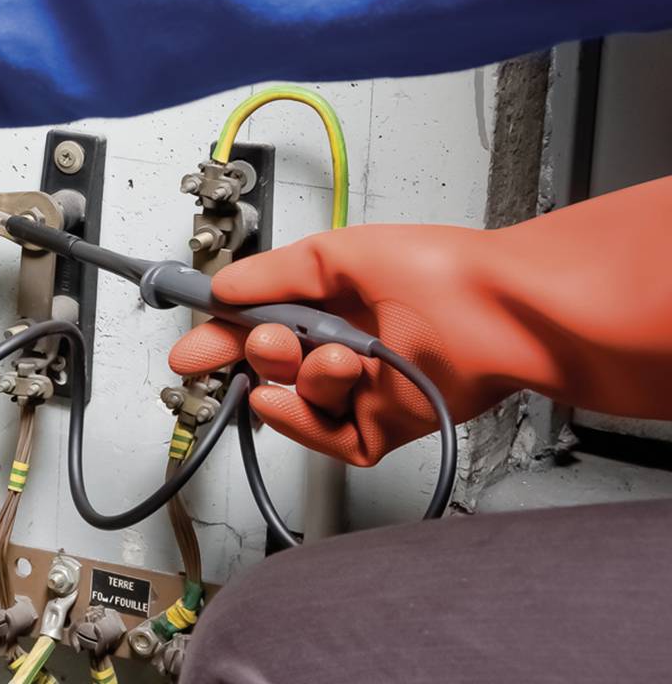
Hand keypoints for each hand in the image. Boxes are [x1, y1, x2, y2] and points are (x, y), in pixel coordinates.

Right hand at [170, 225, 508, 464]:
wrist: (502, 316)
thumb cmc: (446, 273)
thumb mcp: (338, 255)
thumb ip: (272, 275)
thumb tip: (222, 289)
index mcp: (334, 301)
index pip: (261, 323)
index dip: (222, 335)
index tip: (191, 346)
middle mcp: (346, 346)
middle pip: (271, 367)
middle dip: (254, 355)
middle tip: (261, 342)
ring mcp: (364, 389)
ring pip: (297, 401)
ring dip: (297, 380)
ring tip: (329, 358)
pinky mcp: (384, 427)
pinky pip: (327, 438)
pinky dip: (303, 422)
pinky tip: (292, 401)